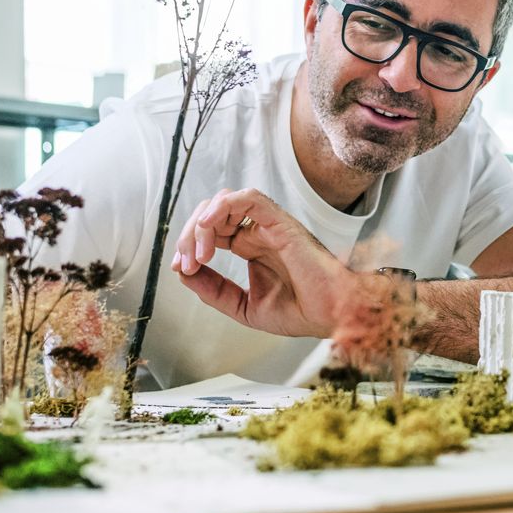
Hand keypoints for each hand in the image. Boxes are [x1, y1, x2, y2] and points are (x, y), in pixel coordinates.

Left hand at [171, 188, 353, 337]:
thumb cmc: (301, 311)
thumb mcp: (242, 306)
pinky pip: (247, 197)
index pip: (210, 231)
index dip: (188, 245)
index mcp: (251, 247)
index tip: (181, 268)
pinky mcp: (280, 221)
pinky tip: (209, 228)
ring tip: (200, 254)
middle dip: (189, 235)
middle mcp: (258, 232)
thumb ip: (213, 290)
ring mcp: (269, 224)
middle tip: (187, 263)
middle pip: (211, 214)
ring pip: (224, 202)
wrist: (331, 315)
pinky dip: (222, 207)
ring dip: (201, 224)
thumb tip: (183, 273)